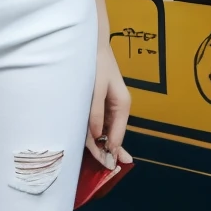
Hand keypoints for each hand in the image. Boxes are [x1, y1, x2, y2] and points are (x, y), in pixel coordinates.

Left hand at [86, 44, 131, 169]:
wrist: (91, 42)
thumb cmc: (96, 63)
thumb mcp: (96, 88)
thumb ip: (95, 112)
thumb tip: (96, 135)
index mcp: (122, 105)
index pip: (117, 135)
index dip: (109, 151)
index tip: (104, 165)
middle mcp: (117, 107)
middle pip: (111, 134)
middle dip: (106, 150)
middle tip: (102, 168)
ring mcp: (108, 104)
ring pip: (103, 129)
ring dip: (98, 142)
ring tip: (94, 160)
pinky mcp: (98, 101)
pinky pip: (97, 120)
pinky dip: (92, 131)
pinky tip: (87, 141)